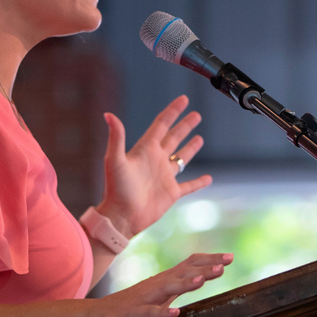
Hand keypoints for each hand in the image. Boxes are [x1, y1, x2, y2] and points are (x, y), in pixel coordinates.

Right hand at [91, 252, 231, 316]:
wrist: (100, 316)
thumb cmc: (134, 305)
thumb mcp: (161, 293)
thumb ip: (179, 285)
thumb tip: (203, 277)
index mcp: (166, 280)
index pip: (190, 264)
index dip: (210, 260)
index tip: (230, 257)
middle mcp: (158, 284)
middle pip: (184, 272)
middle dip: (205, 267)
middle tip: (226, 263)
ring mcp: (146, 298)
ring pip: (169, 288)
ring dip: (186, 284)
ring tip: (202, 280)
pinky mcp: (135, 314)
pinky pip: (150, 313)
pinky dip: (163, 313)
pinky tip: (175, 313)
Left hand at [99, 95, 211, 237]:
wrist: (121, 217)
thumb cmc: (116, 189)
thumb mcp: (115, 160)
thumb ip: (116, 137)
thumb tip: (108, 114)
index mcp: (145, 150)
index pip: (162, 125)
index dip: (173, 111)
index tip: (183, 99)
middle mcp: (156, 160)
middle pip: (174, 138)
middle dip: (185, 126)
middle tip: (196, 115)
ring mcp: (165, 177)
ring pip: (181, 158)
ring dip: (190, 148)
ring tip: (200, 138)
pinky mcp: (171, 193)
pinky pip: (189, 185)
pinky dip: (199, 182)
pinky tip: (208, 178)